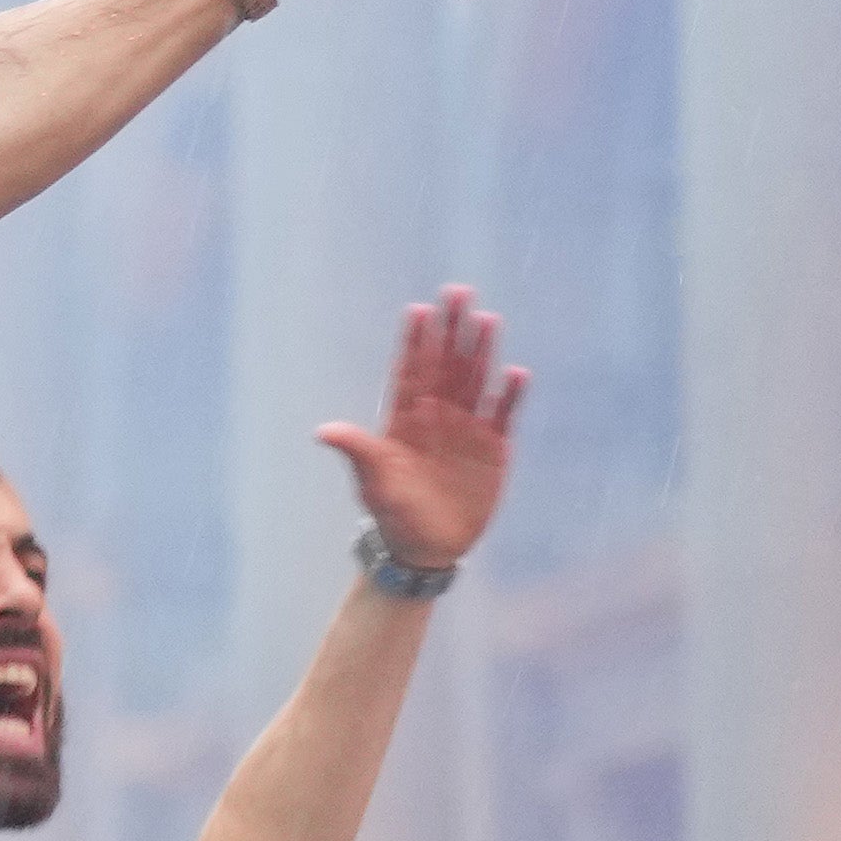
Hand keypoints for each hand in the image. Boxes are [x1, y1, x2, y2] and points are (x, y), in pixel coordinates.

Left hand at [317, 288, 521, 571]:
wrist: (425, 548)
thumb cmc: (392, 513)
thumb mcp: (373, 481)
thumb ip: (357, 450)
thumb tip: (323, 431)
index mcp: (404, 419)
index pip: (411, 371)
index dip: (415, 340)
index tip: (418, 309)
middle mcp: (437, 416)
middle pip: (446, 364)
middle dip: (451, 330)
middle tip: (458, 292)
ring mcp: (466, 429)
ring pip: (476, 381)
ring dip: (482, 351)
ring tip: (487, 319)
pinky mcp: (493, 449)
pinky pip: (504, 415)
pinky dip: (510, 395)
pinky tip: (517, 372)